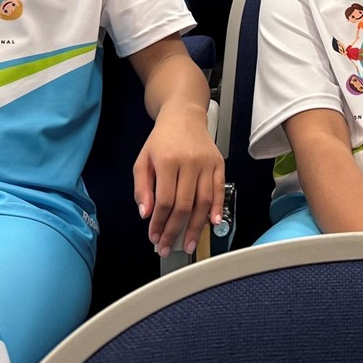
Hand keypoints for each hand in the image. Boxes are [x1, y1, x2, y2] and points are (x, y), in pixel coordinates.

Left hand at [132, 105, 225, 256]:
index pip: (164, 201)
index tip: (155, 237)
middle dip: (175, 231)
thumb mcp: (142, 160)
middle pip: (184, 205)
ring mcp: (206, 163)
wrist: (184, 115)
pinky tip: (212, 223)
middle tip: (168, 247)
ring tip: (189, 244)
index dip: (159, 223)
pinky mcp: (218, 163)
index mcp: (167, 161)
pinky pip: (220, 189)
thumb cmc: (161, 139)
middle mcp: (189, 162)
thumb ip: (142, 187)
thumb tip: (146, 213)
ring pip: (204, 201)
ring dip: (196, 227)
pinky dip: (218, 208)